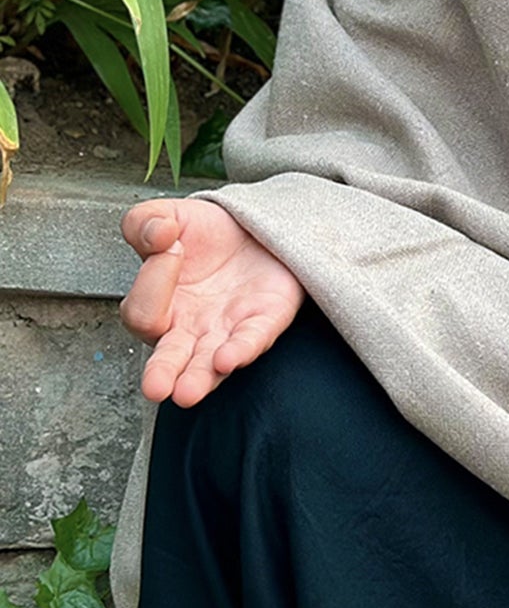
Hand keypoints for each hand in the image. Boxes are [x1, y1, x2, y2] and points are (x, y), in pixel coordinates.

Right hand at [119, 198, 304, 406]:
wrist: (256, 224)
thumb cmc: (207, 232)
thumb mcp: (169, 216)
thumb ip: (146, 222)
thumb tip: (158, 233)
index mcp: (160, 307)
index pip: (144, 310)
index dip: (154, 279)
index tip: (171, 245)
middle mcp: (190, 328)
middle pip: (170, 359)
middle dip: (162, 374)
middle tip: (156, 387)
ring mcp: (227, 329)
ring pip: (209, 363)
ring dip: (200, 378)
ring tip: (188, 391)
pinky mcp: (265, 320)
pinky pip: (253, 340)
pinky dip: (243, 349)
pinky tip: (229, 358)